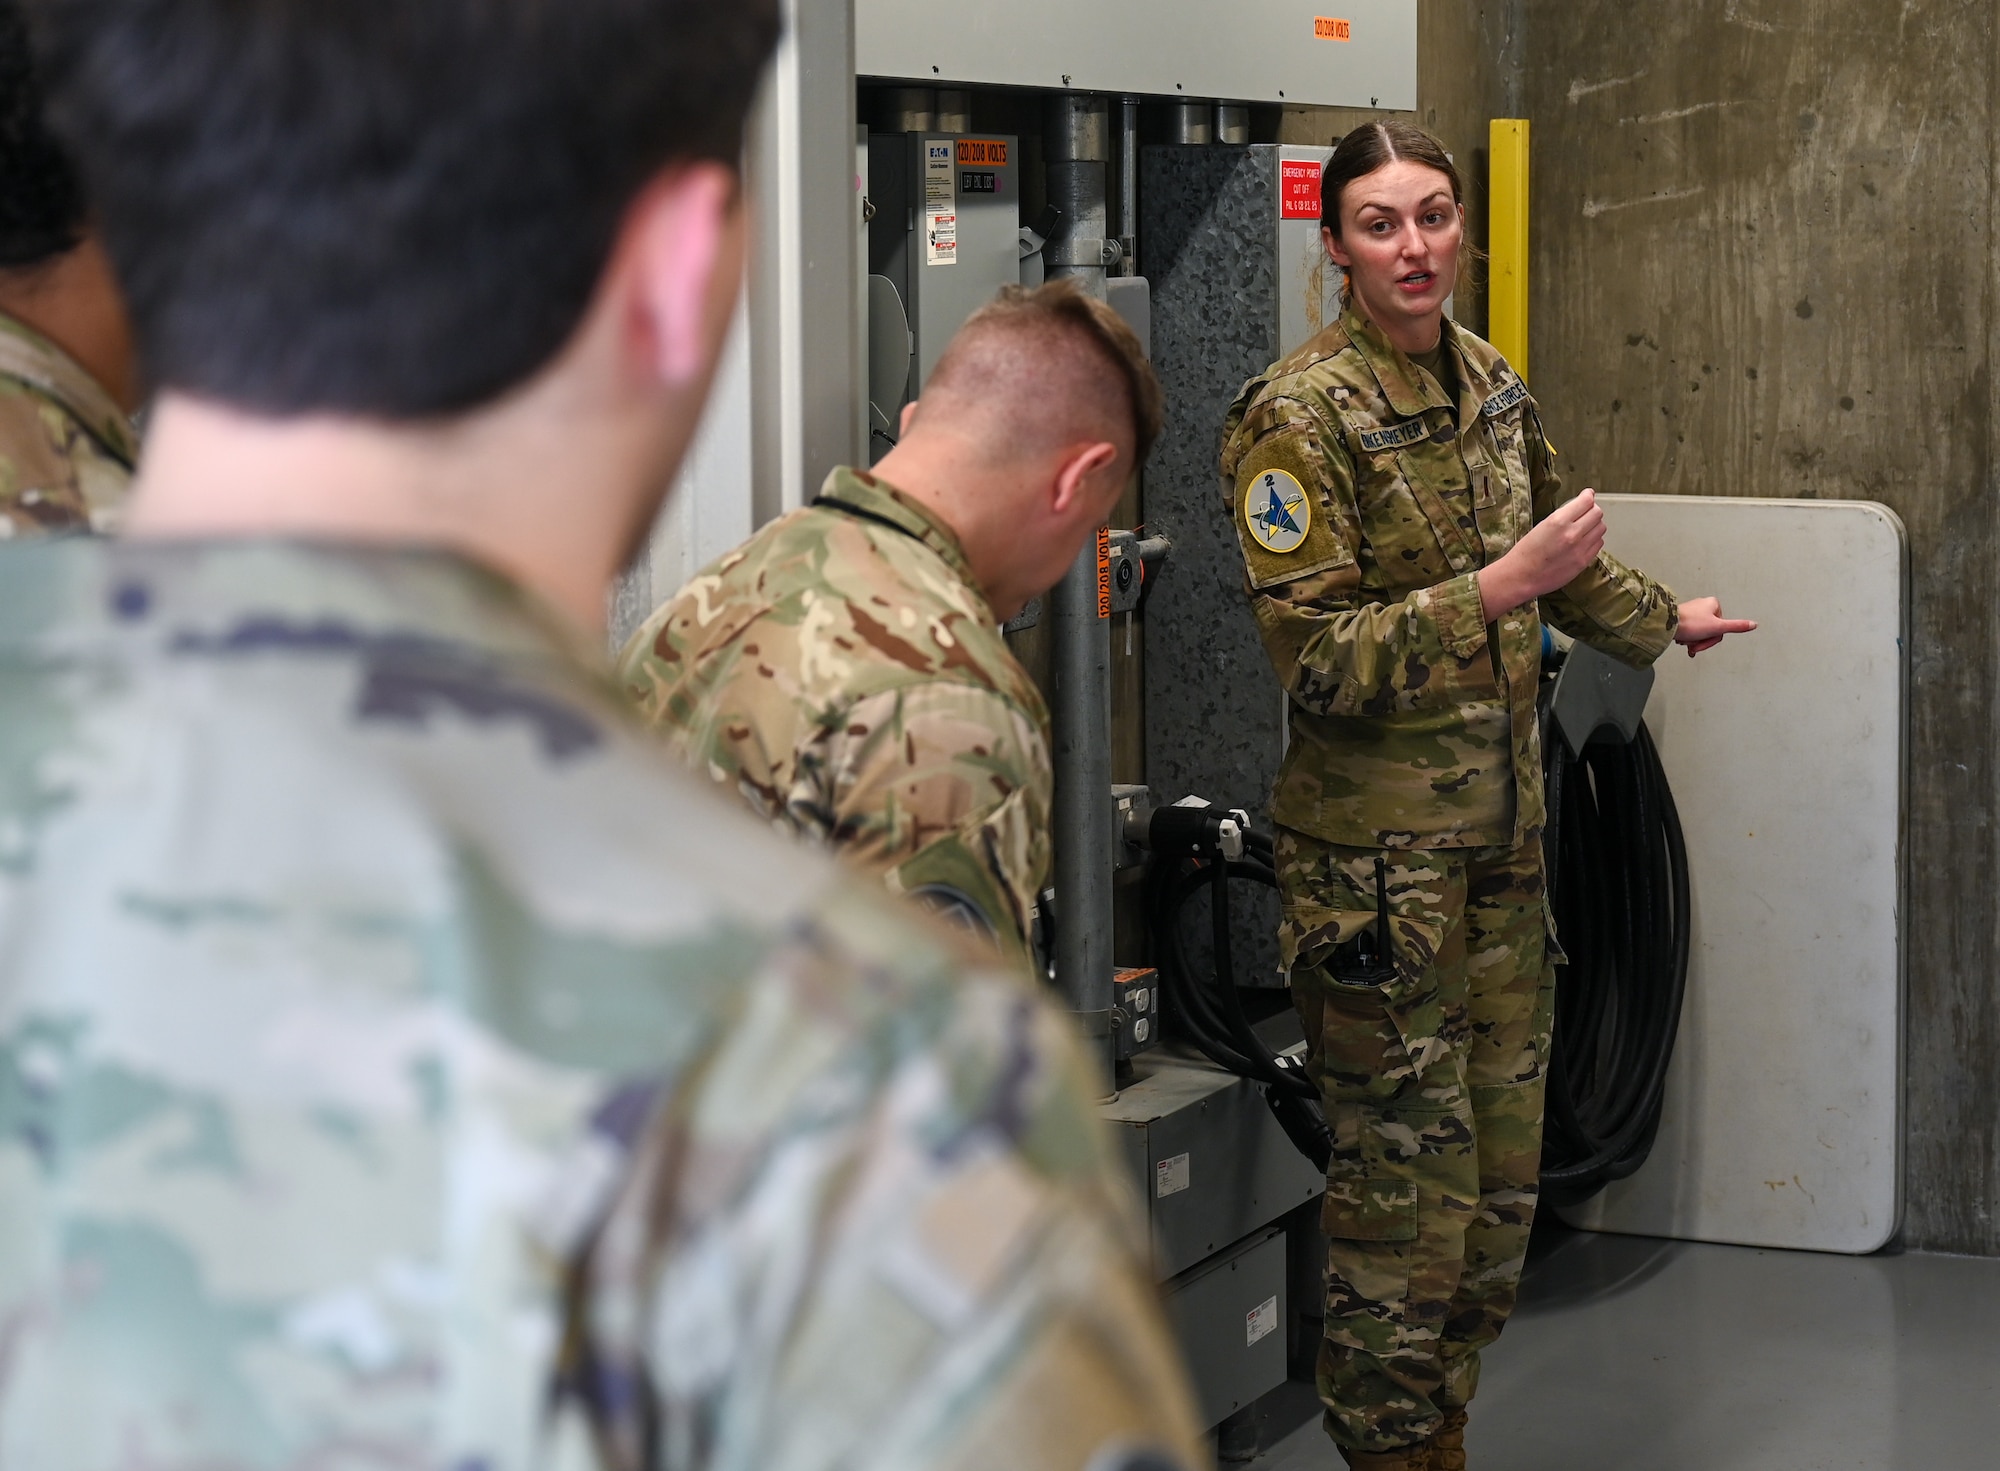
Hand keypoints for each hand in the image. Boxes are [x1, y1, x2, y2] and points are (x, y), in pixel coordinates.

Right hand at [1479, 488, 1605, 619]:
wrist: (1521, 577)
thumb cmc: (1526, 552)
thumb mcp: (1542, 525)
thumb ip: (1563, 515)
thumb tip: (1581, 504)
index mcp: (1558, 521)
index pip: (1586, 502)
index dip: (1588, 496)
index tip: (1588, 495)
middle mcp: (1572, 533)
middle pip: (1597, 514)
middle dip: (1592, 510)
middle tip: (1586, 512)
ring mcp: (1580, 549)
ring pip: (1601, 529)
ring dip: (1594, 525)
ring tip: (1585, 528)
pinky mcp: (1583, 562)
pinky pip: (1598, 544)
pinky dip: (1594, 540)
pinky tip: (1584, 541)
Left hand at [1675, 597, 1756, 656]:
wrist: (1666, 625)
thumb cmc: (1689, 624)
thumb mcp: (1717, 627)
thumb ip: (1736, 626)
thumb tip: (1754, 624)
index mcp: (1713, 604)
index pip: (1721, 627)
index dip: (1714, 637)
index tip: (1706, 638)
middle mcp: (1703, 605)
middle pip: (1710, 631)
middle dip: (1702, 641)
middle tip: (1694, 643)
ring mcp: (1692, 611)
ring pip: (1699, 633)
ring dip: (1693, 641)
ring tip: (1685, 640)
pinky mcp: (1681, 618)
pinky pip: (1689, 632)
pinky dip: (1686, 639)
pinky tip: (1681, 640)